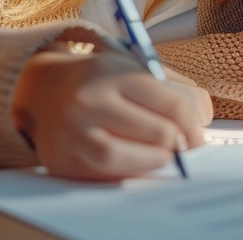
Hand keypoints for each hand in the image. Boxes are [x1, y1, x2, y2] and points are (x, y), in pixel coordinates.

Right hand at [12, 46, 212, 180]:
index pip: (170, 104)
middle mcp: (89, 101)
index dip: (192, 126)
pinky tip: (133, 163)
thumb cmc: (99, 79)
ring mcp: (71, 132)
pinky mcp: (61, 160)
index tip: (197, 137)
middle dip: (175, 144)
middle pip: (154, 132)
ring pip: (125, 159)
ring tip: (160, 157)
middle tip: (180, 147)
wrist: (43, 90)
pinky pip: (102, 175)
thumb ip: (168, 88)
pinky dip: (125, 172)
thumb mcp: (132, 66)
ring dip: (152, 161)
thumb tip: (199, 123)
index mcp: (113, 72)